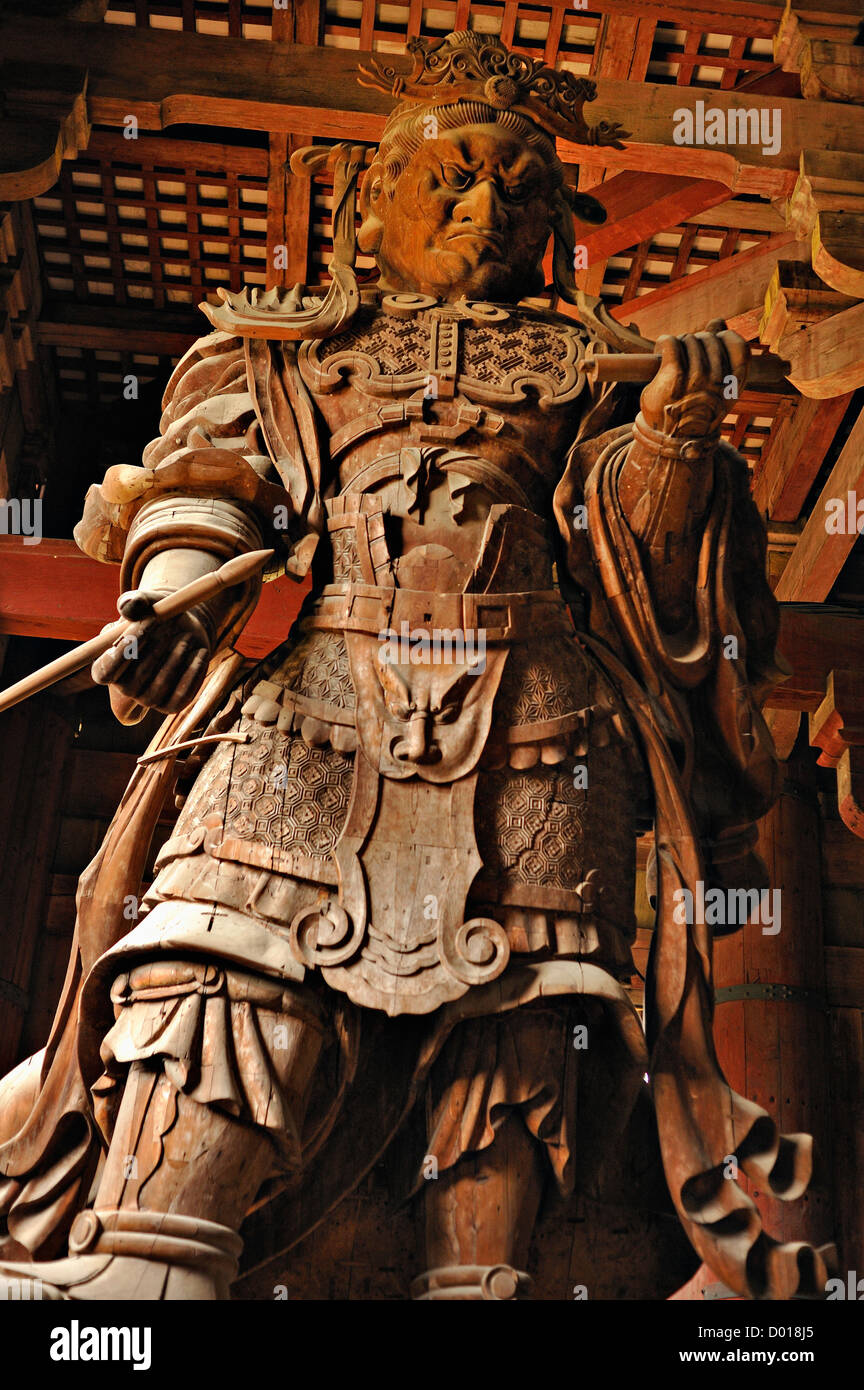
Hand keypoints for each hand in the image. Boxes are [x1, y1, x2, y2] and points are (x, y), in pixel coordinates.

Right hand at [91, 589, 212, 713]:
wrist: (181, 629)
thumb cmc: (155, 614)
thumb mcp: (144, 602)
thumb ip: (132, 602)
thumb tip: (129, 609)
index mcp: (106, 668)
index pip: (104, 672)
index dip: (120, 653)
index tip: (142, 626)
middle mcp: (125, 689)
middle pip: (134, 682)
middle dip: (153, 653)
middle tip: (170, 626)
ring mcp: (148, 700)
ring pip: (158, 689)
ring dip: (174, 661)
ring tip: (186, 637)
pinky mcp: (171, 705)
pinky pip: (180, 697)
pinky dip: (192, 674)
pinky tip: (200, 652)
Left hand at [639, 323, 748, 440]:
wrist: (671, 439)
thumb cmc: (694, 410)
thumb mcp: (714, 388)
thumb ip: (718, 354)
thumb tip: (718, 322)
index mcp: (733, 385)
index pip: (739, 347)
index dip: (724, 338)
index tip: (712, 344)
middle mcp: (718, 381)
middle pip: (710, 338)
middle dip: (697, 340)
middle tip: (685, 352)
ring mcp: (697, 379)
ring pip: (690, 340)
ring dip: (680, 343)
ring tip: (673, 355)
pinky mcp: (675, 376)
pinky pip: (672, 343)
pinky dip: (664, 342)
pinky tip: (660, 349)